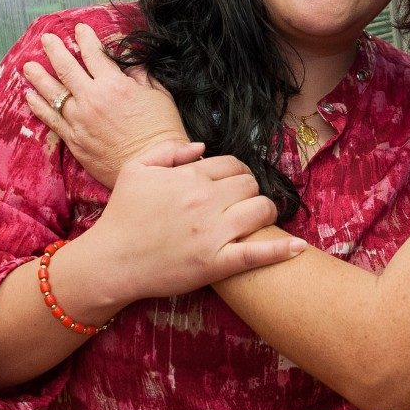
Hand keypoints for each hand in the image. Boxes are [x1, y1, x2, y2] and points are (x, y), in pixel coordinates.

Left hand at [24, 23, 188, 187]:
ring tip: (28, 66)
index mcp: (115, 84)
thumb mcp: (160, 96)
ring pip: (52, 92)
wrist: (153, 166)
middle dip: (54, 50)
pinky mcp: (74, 139)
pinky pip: (50, 118)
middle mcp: (92, 98)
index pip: (94, 54)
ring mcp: (79, 119)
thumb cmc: (162, 131)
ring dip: (38, 76)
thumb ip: (142, 76)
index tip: (79, 29)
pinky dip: (38, 105)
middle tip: (46, 39)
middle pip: (66, 68)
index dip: (85, 38)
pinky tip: (30, 96)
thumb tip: (130, 64)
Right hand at [81, 140, 296, 306]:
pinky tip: (299, 247)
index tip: (234, 184)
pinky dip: (282, 250)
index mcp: (189, 177)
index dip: (237, 173)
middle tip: (243, 202)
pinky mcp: (216, 263)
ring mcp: (213, 234)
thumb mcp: (136, 170)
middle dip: (250, 191)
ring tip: (260, 218)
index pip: (233, 165)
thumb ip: (169, 151)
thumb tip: (202, 146)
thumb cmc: (121, 215)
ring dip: (266, 212)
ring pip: (261, 211)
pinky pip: (257, 254)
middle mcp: (205, 201)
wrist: (110, 261)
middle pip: (251, 185)